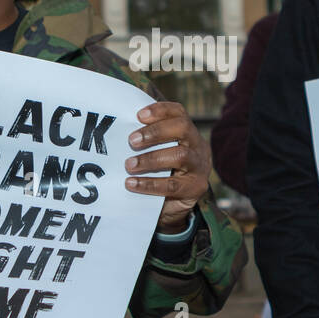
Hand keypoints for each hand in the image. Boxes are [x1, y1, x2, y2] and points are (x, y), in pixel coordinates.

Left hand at [125, 101, 209, 231]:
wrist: (174, 206)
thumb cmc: (162, 172)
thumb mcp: (158, 153)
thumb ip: (146, 141)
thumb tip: (118, 128)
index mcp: (188, 133)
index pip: (178, 113)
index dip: (160, 110)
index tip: (139, 115)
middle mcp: (197, 146)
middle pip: (183, 128)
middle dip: (155, 131)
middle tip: (132, 140)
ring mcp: (199, 167)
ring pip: (180, 155)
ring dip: (151, 159)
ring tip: (129, 164)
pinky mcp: (195, 188)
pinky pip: (172, 185)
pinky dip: (150, 184)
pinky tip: (132, 183)